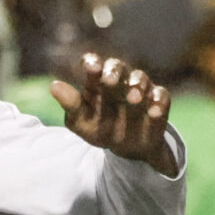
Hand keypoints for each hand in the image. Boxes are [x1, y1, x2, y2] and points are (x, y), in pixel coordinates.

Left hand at [51, 53, 177, 177]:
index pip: (93, 65)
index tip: (91, 68)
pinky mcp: (158, 102)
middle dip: (114, 71)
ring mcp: (140, 90)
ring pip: (140, 77)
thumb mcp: (82, 123)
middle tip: (110, 81)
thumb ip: (70, 105)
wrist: (128, 151)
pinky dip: (158, 102)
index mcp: (97, 83)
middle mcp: (119, 81)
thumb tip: (54, 86)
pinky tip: (153, 112)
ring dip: (137, 85)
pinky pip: (161, 95)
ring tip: (133, 99)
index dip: (92, 63)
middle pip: (117, 66)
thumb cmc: (102, 130)